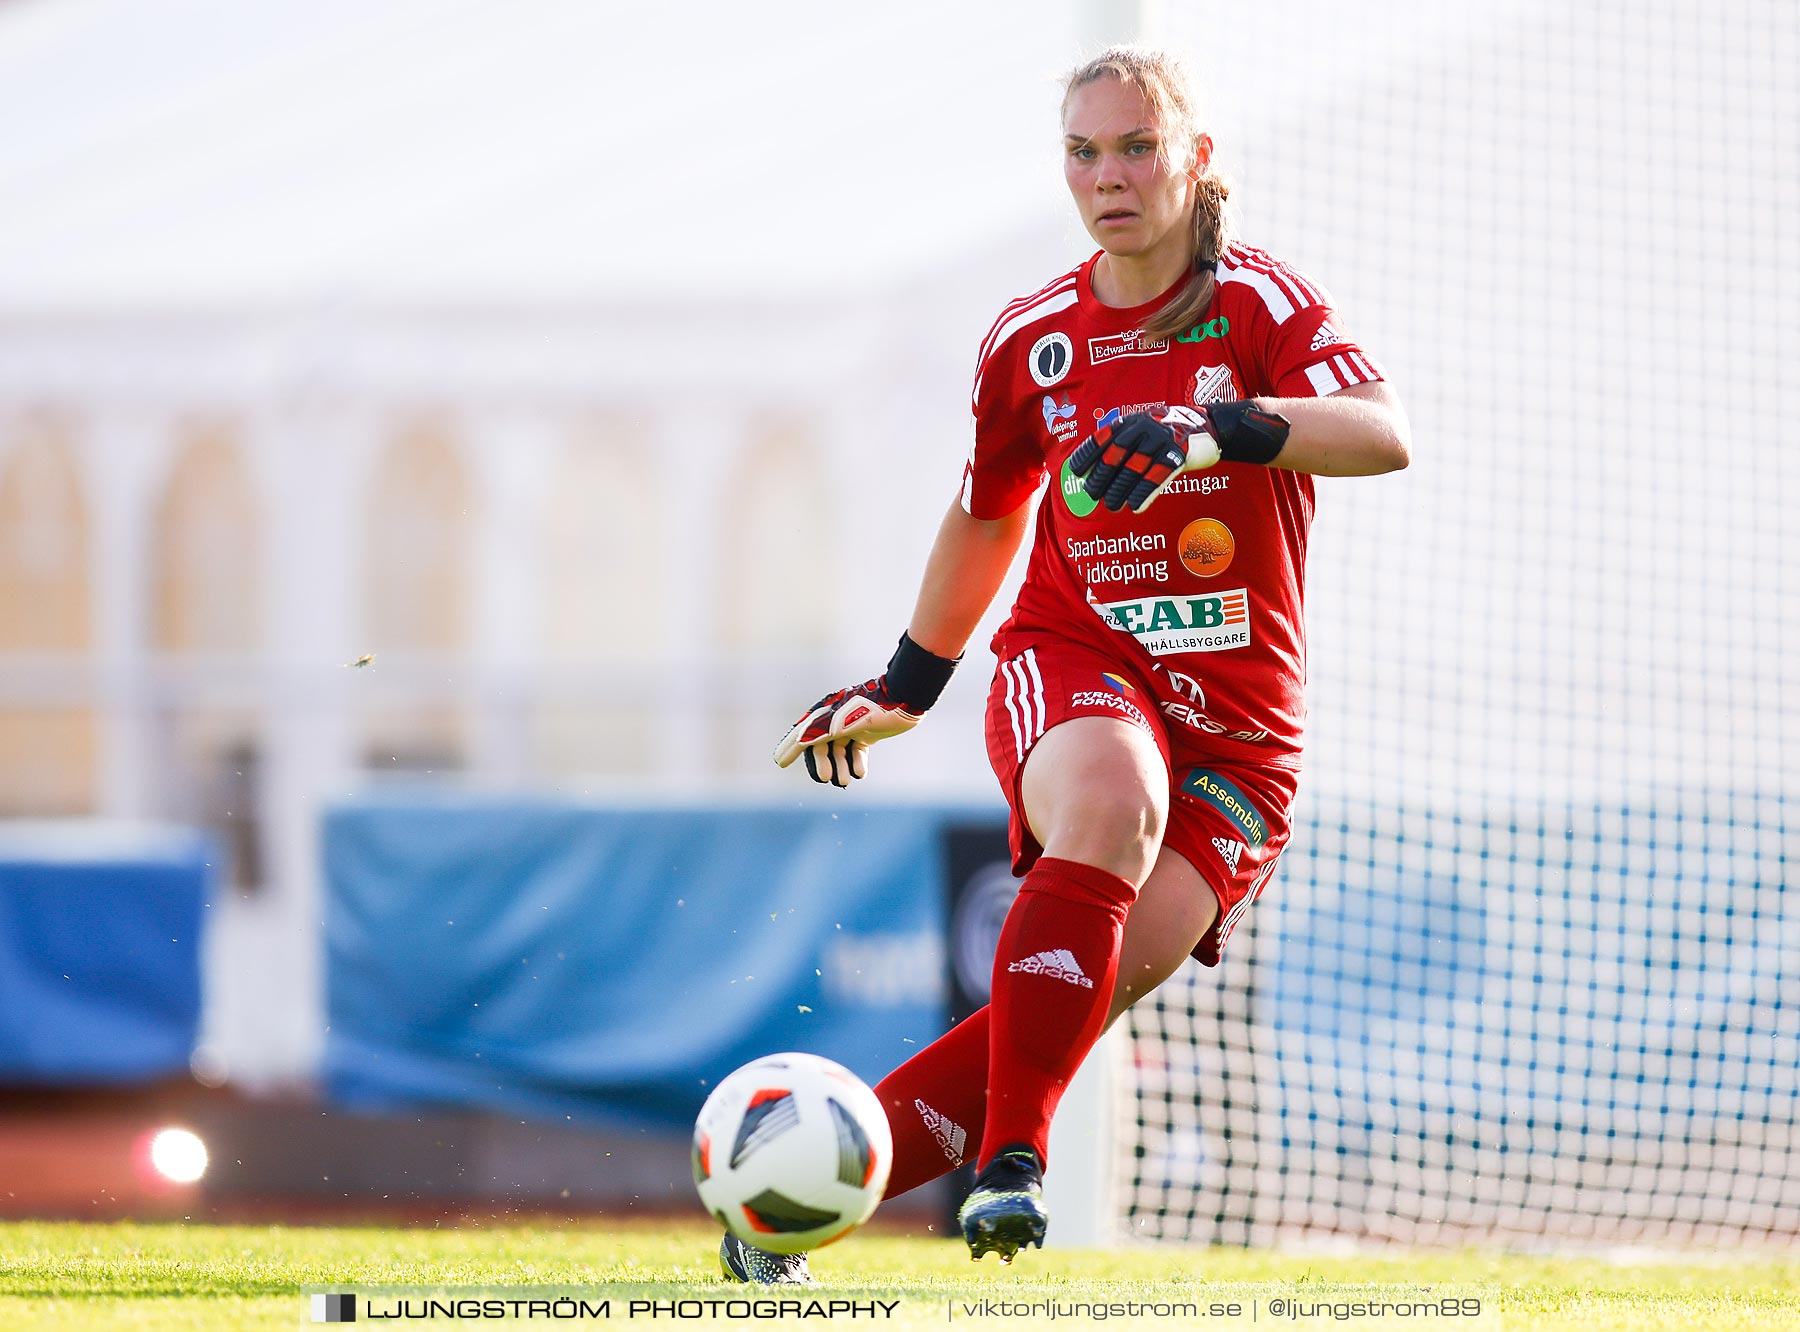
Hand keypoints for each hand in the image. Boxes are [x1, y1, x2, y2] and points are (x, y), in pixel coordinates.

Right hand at [773, 678, 920, 786]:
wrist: (904, 698)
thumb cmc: (868, 707)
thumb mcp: (835, 725)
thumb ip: (809, 740)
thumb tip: (780, 760)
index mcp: (824, 712)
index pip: (802, 734)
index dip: (790, 748)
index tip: (780, 763)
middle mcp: (835, 719)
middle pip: (820, 746)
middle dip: (822, 763)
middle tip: (826, 779)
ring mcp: (852, 726)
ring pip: (839, 752)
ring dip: (840, 767)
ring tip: (845, 781)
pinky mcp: (868, 733)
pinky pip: (857, 751)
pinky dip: (857, 763)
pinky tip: (860, 773)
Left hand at [1067, 401, 1291, 512]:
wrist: (1210, 427)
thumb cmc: (1170, 435)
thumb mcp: (1145, 431)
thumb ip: (1123, 445)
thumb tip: (1095, 471)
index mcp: (1131, 422)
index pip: (1102, 438)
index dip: (1088, 454)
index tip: (1076, 472)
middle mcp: (1144, 427)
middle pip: (1115, 456)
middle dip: (1101, 478)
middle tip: (1092, 495)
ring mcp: (1161, 440)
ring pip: (1134, 469)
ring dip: (1120, 490)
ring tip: (1112, 505)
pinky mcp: (1178, 453)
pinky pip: (1157, 477)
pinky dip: (1144, 493)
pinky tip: (1135, 507)